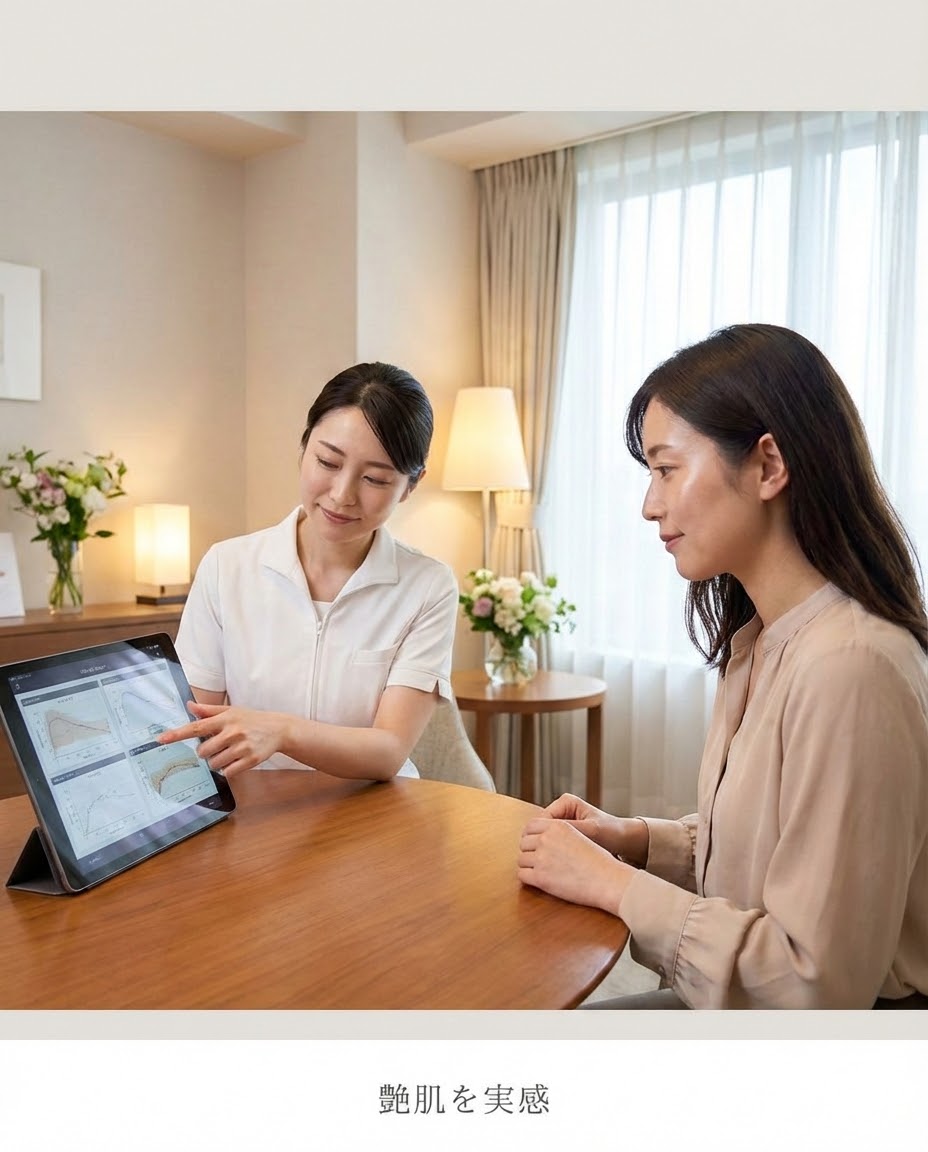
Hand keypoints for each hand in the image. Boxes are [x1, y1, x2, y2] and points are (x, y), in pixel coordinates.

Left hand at [158, 702, 289, 777]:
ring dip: (217, 762)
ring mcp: (242, 747)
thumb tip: (189, 706)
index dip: (177, 734)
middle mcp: (232, 732)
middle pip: (203, 752)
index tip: (161, 739)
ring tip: (228, 753)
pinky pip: (228, 772)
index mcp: (225, 719)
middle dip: (205, 752)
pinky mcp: (250, 760)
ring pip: (214, 764)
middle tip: (217, 746)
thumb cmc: (251, 719)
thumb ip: (209, 710)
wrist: (278, 729)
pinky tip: (235, 761)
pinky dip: (228, 770)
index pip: (196, 727)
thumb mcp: (231, 711)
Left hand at [518, 817, 632, 913]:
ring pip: (521, 859)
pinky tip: (539, 880)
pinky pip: (522, 875)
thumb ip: (560, 834)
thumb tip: (543, 838)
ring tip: (540, 871)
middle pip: (524, 843)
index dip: (531, 836)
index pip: (530, 826)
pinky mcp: (540, 877)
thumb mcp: (581, 835)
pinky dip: (528, 878)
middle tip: (538, 860)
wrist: (608, 880)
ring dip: (528, 865)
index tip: (534, 845)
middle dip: (529, 851)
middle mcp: (547, 839)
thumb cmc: (599, 861)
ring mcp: (542, 857)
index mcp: (557, 826)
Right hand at [544, 792, 647, 863]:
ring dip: (550, 849)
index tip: (546, 853)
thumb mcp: (591, 830)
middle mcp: (561, 810)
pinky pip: (553, 843)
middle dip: (544, 844)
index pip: (541, 820)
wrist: (625, 840)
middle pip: (540, 829)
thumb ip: (571, 829)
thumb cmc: (611, 832)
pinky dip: (556, 852)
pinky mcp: (566, 835)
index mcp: (565, 802)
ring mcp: (563, 823)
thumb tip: (549, 834)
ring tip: (557, 862)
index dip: (542, 837)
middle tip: (550, 859)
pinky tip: (561, 863)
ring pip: (545, 838)